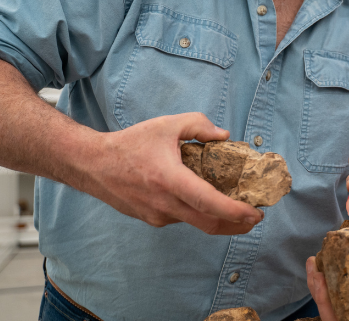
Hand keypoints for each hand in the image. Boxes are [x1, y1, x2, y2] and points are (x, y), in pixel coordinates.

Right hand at [80, 112, 261, 234]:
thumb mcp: (167, 125)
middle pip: (209, 224)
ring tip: (235, 207)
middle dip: (237, 224)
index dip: (235, 211)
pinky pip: (181, 218)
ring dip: (218, 218)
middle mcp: (164, 203)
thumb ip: (198, 125)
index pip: (209, 203)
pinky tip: (204, 201)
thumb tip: (224, 136)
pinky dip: (197, 213)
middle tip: (255, 216)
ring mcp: (157, 216)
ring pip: (196, 222)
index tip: (255, 213)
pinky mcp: (152, 220)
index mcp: (169, 180)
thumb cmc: (130, 143)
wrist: (93, 165)